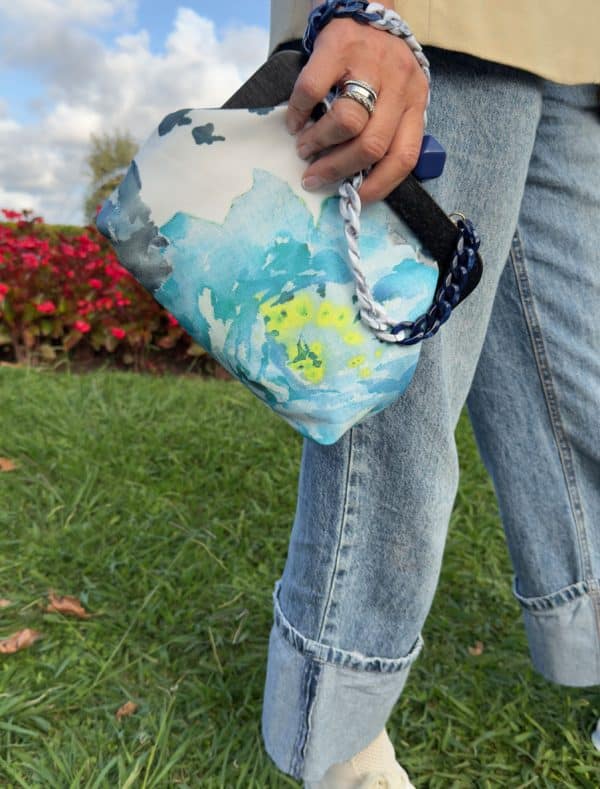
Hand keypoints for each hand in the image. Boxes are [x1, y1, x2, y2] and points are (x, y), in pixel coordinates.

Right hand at [286, 8, 428, 203]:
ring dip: (319, 143)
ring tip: (304, 147)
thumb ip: (384, 127)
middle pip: (371, 145)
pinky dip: (298, 113)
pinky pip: (313, 90)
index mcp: (416, 102)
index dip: (379, 185)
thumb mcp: (396, 93)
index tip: (355, 197)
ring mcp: (370, 64)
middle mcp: (400, 85)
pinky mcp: (339, 46)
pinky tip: (294, 121)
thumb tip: (352, 175)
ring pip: (347, 122)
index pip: (404, 156)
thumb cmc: (376, 58)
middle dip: (338, 168)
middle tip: (314, 175)